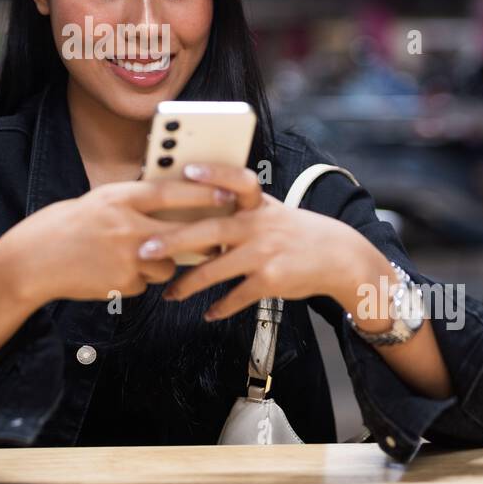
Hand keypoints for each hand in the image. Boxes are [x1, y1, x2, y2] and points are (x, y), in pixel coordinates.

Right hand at [14, 177, 235, 307]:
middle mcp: (125, 226)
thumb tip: (170, 201)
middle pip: (181, 234)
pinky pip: (145, 282)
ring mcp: (125, 258)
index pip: (170, 192)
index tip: (228, 193)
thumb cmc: (68, 225)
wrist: (34, 260)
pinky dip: (137, 278)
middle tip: (215, 241)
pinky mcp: (123, 284)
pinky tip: (112, 271)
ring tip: (132, 256)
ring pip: (167, 264)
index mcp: (119, 198)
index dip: (203, 192)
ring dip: (161, 263)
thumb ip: (133, 201)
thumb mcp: (100, 201)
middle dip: (202, 239)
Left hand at [137, 163, 373, 320]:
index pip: (237, 180)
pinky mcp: (272, 280)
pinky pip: (239, 296)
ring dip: (189, 284)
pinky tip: (208, 313)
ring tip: (168, 293)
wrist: (336, 256)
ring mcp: (265, 254)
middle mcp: (259, 225)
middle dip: (175, 241)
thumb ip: (236, 209)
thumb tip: (191, 207)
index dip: (213, 174)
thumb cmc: (292, 231)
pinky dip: (221, 307)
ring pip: (217, 270)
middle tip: (145, 249)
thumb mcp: (269, 211)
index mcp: (257, 204)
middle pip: (211, 231)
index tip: (187, 170)